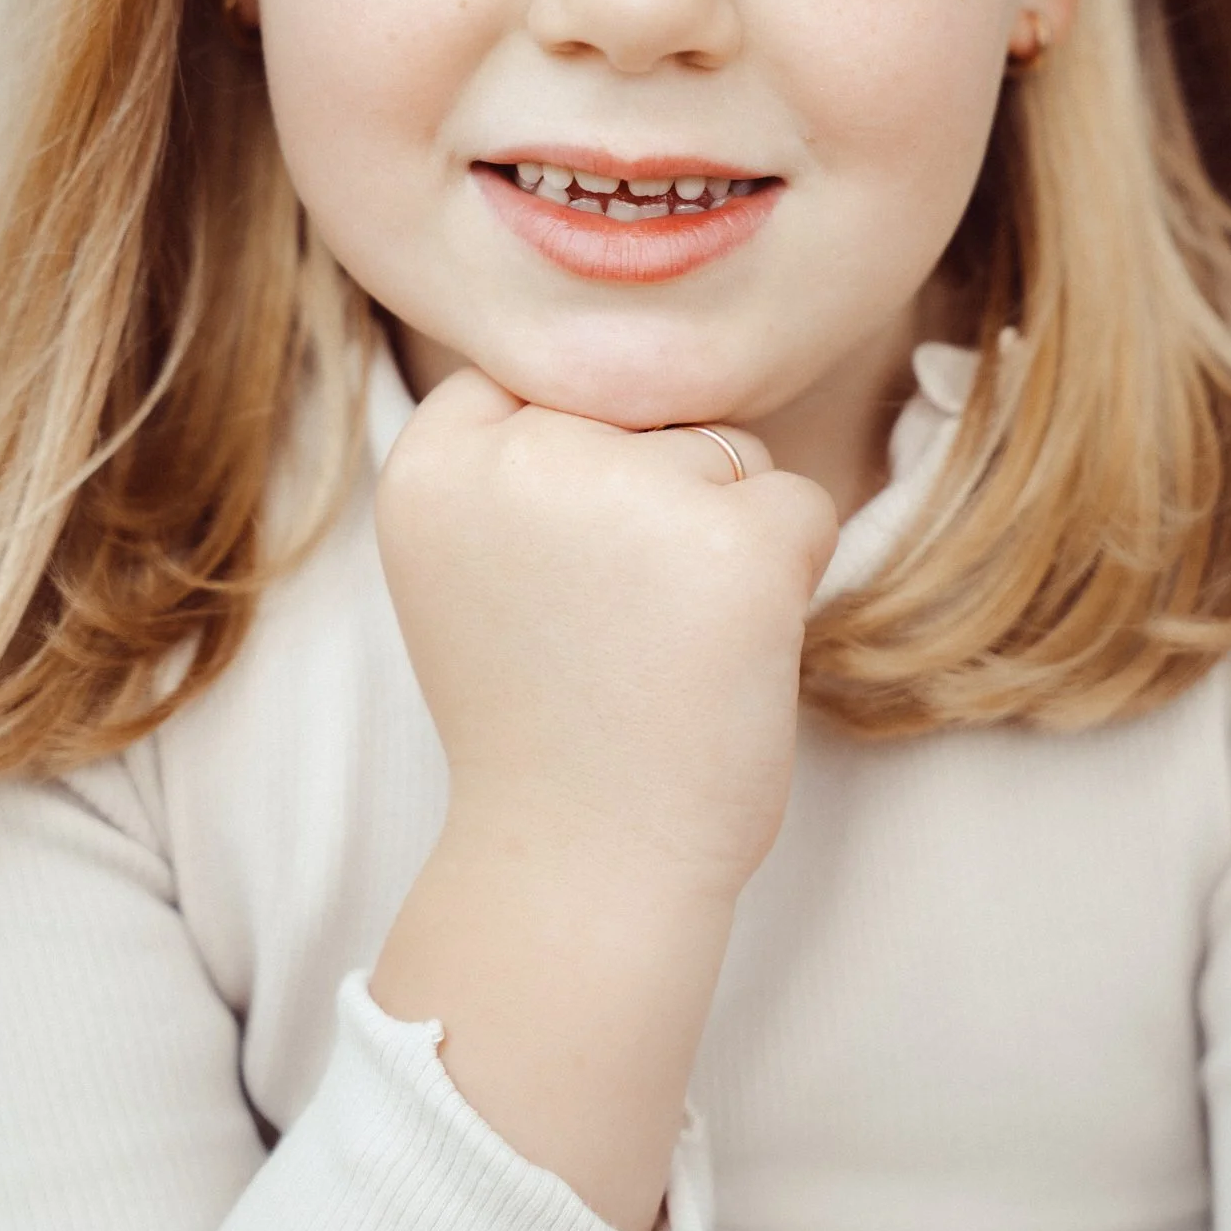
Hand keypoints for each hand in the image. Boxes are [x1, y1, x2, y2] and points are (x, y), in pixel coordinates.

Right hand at [375, 365, 839, 898]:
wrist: (584, 867)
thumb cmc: (540, 718)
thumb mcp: (465, 565)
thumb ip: (508, 462)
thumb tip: (621, 364)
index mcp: (431, 464)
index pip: (538, 378)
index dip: (572, 466)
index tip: (552, 573)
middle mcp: (521, 457)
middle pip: (640, 410)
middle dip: (650, 498)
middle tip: (608, 626)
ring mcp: (632, 492)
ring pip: (724, 450)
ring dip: (718, 533)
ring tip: (659, 644)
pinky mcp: (739, 541)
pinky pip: (798, 503)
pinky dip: (786, 575)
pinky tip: (724, 652)